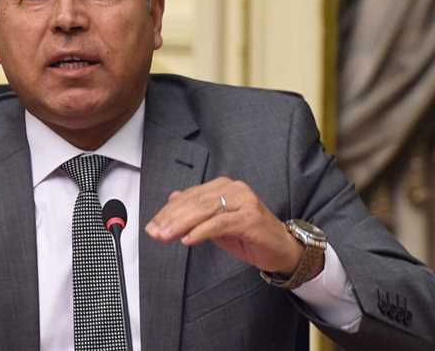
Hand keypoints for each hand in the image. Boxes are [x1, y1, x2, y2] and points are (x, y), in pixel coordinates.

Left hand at [145, 177, 304, 274]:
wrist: (282, 249)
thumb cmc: (249, 236)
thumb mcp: (217, 224)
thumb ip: (197, 211)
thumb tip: (172, 198)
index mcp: (223, 186)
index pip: (189, 196)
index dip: (168, 211)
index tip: (151, 226)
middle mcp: (233, 188)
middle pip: (194, 202)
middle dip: (170, 218)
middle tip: (154, 232)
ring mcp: (243, 200)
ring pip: (204, 210)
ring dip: (181, 224)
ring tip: (165, 236)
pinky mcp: (249, 217)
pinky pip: (219, 223)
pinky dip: (201, 231)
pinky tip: (187, 240)